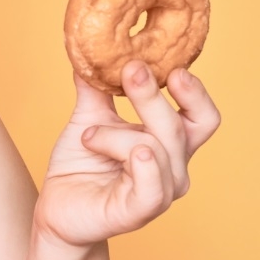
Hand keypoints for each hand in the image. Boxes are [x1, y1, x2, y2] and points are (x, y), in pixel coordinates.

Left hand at [34, 61, 220, 247]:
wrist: (57, 207)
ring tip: (88, 133)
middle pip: (182, 126)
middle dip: (153, 95)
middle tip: (131, 69)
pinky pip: (154, 187)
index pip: (202, 116)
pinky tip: (132, 151)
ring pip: (156, 148)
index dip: (194, 91)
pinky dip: (143, 164)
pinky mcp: (139, 211)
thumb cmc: (81, 164)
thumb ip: (95, 87)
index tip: (170, 65)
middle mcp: (172, 167)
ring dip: (117, 134)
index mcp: (168, 142)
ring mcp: (159, 191)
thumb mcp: (87, 118)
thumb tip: (92, 47)